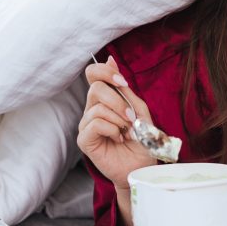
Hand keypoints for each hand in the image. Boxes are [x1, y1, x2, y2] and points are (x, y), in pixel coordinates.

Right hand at [77, 55, 154, 190]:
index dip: (105, 72)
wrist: (142, 166)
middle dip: (119, 102)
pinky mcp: (84, 139)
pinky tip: (119, 139)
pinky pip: (95, 123)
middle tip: (131, 118)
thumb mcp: (138, 109)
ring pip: (98, 108)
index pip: (93, 74)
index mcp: (104, 100)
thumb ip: (124, 88)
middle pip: (95, 89)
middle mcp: (92, 109)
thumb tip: (110, 59)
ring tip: (127, 132)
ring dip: (120, 119)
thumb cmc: (142, 139)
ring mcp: (86, 124)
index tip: (123, 83)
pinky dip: (112, 129)